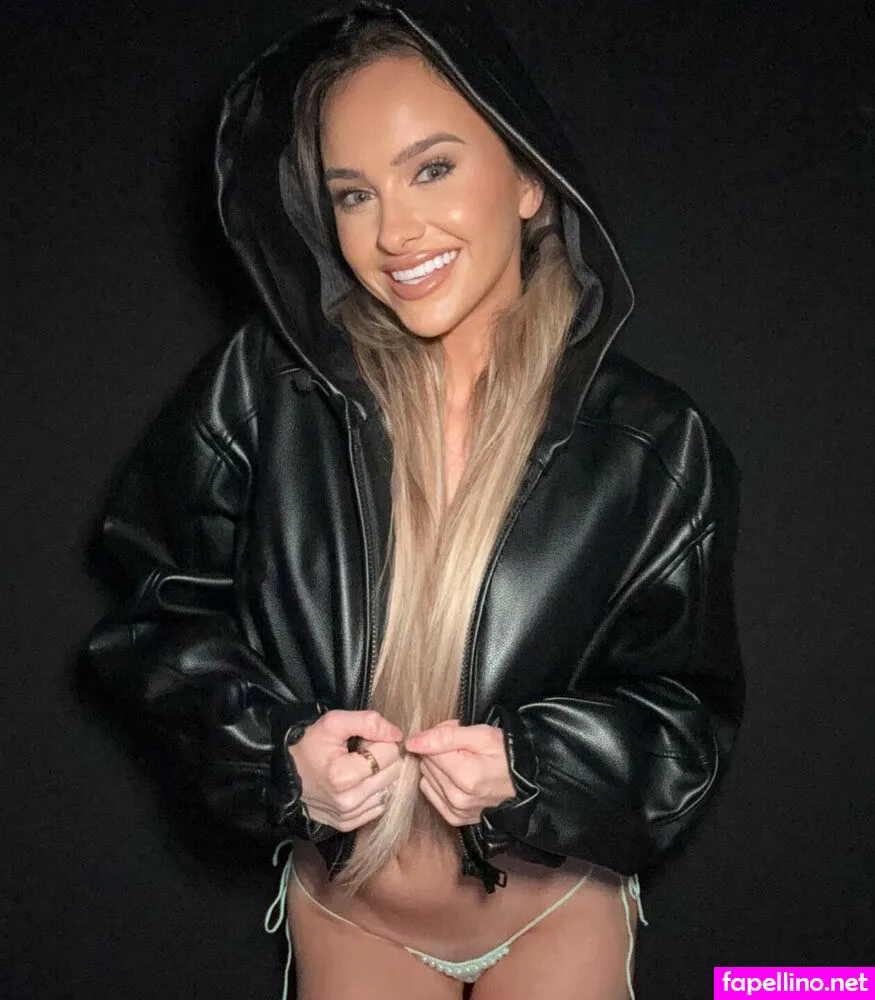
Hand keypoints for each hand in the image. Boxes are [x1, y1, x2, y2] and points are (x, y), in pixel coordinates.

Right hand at [289, 710, 403, 831]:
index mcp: (343, 775)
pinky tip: (355, 783)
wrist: (283, 773)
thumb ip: (368, 722)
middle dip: (381, 757)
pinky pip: (379, 805)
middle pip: (393, 772)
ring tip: (356, 767)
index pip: (390, 753)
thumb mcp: (333, 723)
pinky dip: (372, 791)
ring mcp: (349, 816)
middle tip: (359, 753)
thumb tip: (397, 735)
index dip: (379, 741)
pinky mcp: (348, 824)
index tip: (362, 740)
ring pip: (389, 789)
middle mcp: (348, 801)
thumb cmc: (308, 745)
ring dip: (378, 775)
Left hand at [404, 719, 516, 826]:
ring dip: (438, 767)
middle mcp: (458, 799)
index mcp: (465, 776)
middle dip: (439, 752)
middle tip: (463, 749)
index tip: (458, 737)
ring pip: (426, 778)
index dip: (440, 737)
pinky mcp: (455, 819)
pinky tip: (457, 778)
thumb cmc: (506, 755)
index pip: (428, 750)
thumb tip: (412, 742)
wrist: (526, 783)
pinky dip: (439, 783)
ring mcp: (456, 812)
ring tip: (463, 763)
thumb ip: (444, 736)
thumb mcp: (481, 735)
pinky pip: (430, 793)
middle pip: (426, 764)